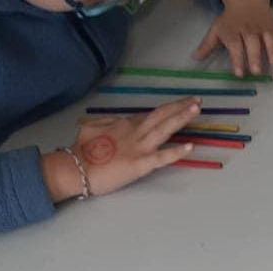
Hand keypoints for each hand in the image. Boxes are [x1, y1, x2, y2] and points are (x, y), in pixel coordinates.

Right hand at [45, 99, 201, 200]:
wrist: (74, 168)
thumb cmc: (82, 151)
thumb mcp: (91, 129)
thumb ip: (107, 122)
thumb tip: (116, 120)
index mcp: (125, 125)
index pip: (152, 115)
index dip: (169, 108)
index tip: (184, 103)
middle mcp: (135, 132)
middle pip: (161, 116)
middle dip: (181, 107)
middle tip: (198, 101)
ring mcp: (139, 147)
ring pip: (164, 130)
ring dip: (181, 119)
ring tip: (196, 109)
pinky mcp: (140, 164)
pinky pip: (161, 157)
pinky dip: (176, 152)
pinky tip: (190, 147)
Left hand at [194, 0, 272, 76]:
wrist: (247, 0)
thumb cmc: (231, 20)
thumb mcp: (217, 29)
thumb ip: (208, 46)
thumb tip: (195, 59)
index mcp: (234, 32)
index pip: (235, 47)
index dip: (237, 60)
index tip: (239, 73)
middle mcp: (249, 31)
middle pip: (253, 44)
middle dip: (255, 57)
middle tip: (257, 71)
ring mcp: (264, 31)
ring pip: (270, 41)